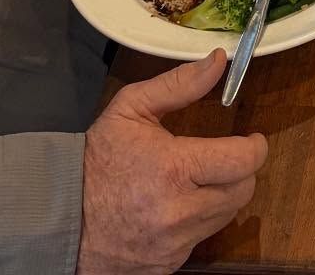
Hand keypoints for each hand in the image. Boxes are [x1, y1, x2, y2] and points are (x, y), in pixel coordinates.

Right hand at [78, 50, 266, 274]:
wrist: (59, 218)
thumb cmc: (96, 159)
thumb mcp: (132, 108)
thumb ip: (180, 84)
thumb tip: (219, 61)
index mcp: (174, 169)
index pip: (242, 162)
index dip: (255, 147)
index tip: (252, 139)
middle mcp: (178, 212)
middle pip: (242, 192)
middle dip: (241, 171)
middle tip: (226, 158)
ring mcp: (173, 244)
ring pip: (225, 217)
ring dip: (222, 196)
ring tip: (200, 180)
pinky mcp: (167, 266)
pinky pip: (200, 240)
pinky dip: (199, 222)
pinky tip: (179, 207)